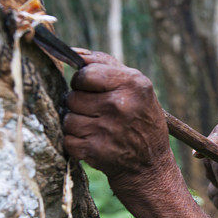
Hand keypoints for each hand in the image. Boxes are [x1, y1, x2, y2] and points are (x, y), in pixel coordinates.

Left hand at [63, 50, 171, 183]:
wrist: (150, 165)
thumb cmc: (140, 119)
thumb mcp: (136, 86)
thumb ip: (105, 64)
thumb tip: (73, 52)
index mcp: (132, 84)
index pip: (85, 73)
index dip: (82, 81)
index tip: (89, 89)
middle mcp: (120, 104)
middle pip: (72, 97)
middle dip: (79, 104)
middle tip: (96, 113)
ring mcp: (107, 129)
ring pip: (67, 119)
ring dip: (76, 124)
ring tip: (95, 128)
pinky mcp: (95, 150)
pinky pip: (67, 139)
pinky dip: (75, 143)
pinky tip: (92, 143)